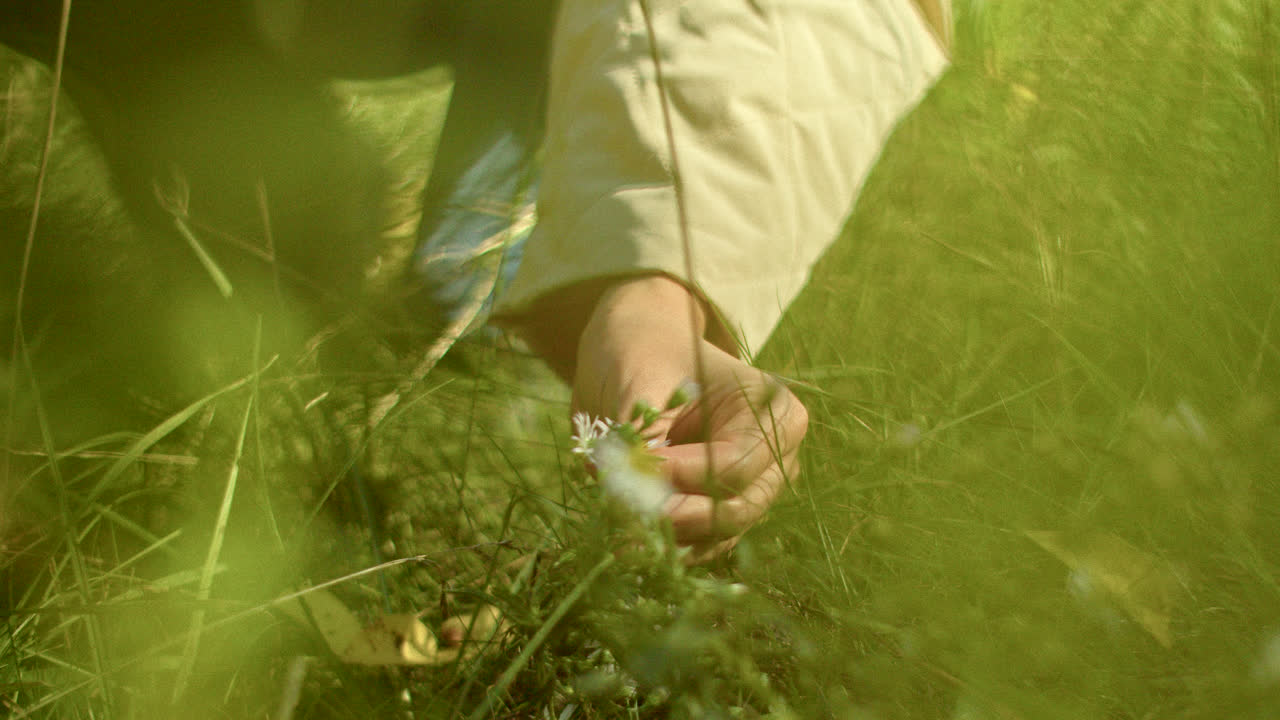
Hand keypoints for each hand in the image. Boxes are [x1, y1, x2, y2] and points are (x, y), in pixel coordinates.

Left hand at [525, 275, 806, 563]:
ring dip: (667, 536)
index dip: (682, 476)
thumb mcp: (640, 380)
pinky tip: (628, 543)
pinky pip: (703, 544)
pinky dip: (667, 547)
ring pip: (719, 533)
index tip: (628, 469)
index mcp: (773, 411)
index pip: (734, 463)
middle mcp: (775, 457)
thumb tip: (627, 492)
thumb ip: (640, 436)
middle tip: (620, 512)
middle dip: (676, 516)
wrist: (636, 351)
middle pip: (737, 508)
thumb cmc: (645, 351)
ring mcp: (753, 488)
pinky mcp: (722, 511)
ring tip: (616, 527)